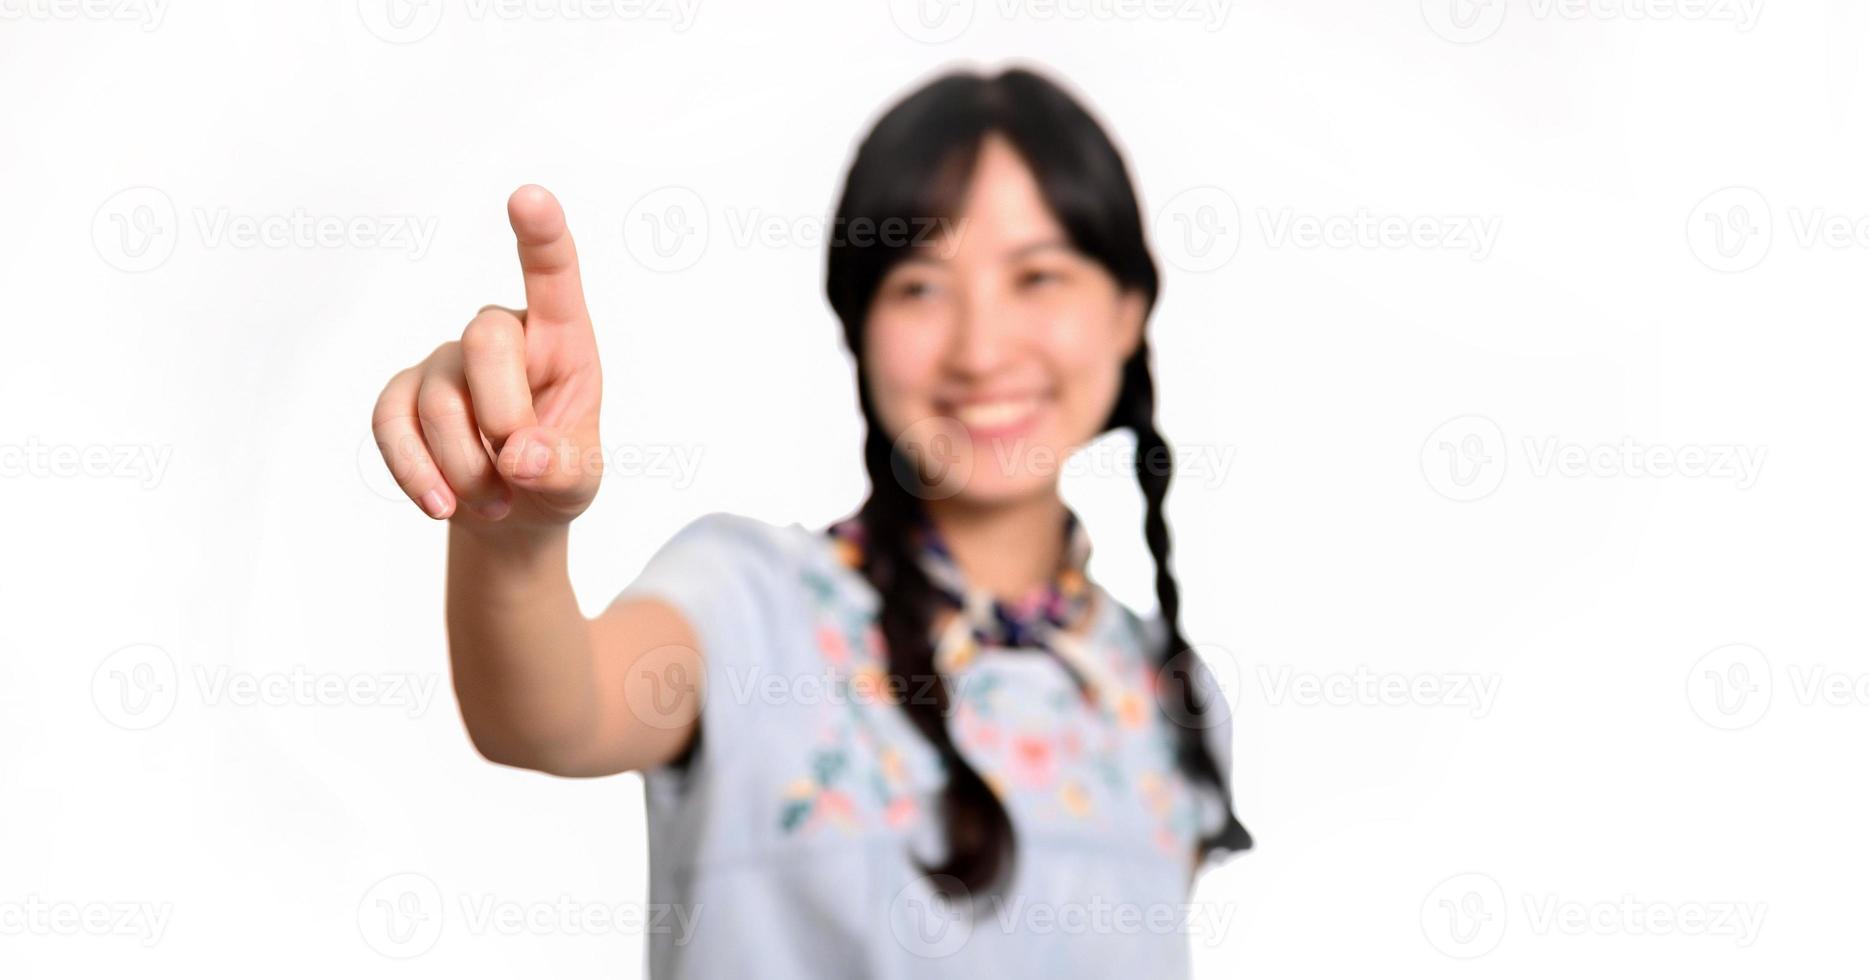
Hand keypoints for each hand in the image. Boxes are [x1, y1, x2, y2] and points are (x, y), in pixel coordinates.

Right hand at [372, 185, 602, 527]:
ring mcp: (445, 361)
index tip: (529, 196)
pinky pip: (391, 424)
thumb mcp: (579, 481)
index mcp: (560, 338)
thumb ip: (564, 467)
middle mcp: (500, 334)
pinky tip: (441, 505)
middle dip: (504, 417)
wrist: (508, 513)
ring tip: (496, 500)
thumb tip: (521, 456)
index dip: (541, 235)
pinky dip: (417, 474)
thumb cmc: (553, 476)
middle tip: (519, 468)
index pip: (553, 274)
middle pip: (487, 340)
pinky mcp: (401, 394)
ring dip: (469, 470)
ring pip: (442, 401)